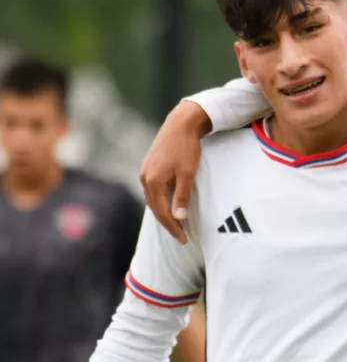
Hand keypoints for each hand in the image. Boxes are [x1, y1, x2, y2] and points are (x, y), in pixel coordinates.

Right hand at [139, 101, 209, 243]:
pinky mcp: (149, 167)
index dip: (173, 227)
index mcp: (153, 181)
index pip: (162, 212)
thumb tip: (179, 218)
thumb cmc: (187, 147)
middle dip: (168, 223)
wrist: (181, 123)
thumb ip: (182, 196)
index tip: (183, 239)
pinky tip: (169, 204)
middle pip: (155, 208)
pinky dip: (161, 201)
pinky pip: (153, 190)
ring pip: (153, 199)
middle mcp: (145, 178)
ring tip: (176, 224)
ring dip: (163, 212)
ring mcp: (145, 172)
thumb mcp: (188, 173)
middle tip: (181, 236)